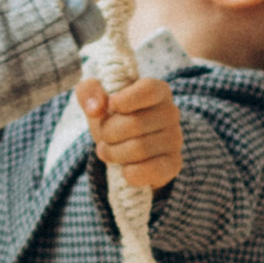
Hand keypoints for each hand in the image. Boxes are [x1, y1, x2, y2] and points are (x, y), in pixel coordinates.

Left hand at [80, 71, 183, 192]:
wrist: (124, 147)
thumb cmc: (113, 117)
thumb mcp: (96, 98)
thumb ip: (88, 92)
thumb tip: (95, 108)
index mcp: (158, 90)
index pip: (148, 90)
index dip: (125, 99)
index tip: (110, 106)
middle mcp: (171, 112)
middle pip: (135, 124)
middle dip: (108, 133)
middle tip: (104, 137)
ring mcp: (175, 139)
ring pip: (139, 149)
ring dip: (114, 154)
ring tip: (109, 151)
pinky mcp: (173, 164)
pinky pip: (151, 170)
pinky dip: (130, 173)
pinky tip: (124, 168)